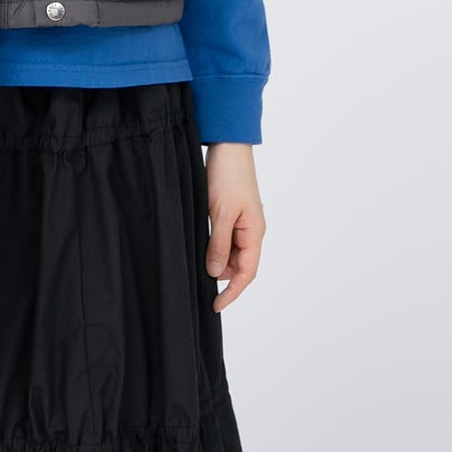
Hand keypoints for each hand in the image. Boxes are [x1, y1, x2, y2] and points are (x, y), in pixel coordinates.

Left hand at [203, 143, 264, 311]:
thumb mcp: (220, 213)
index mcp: (255, 233)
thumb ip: (219, 244)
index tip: (216, 306)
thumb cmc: (228, 176)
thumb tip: (216, 273)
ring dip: (217, 258)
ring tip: (197, 257)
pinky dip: (215, 245)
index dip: (232, 292)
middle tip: (198, 277)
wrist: (228, 146)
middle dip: (221, 274)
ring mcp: (244, 222)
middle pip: (240, 265)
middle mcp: (252, 230)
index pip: (247, 273)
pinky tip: (201, 242)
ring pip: (232, 252)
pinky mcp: (233, 213)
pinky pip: (226, 238)